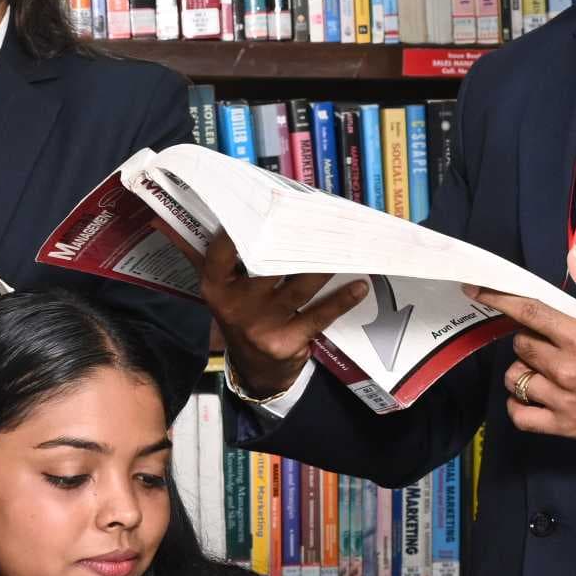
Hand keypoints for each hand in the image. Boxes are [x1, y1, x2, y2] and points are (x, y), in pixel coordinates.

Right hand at [198, 234, 367, 400]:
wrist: (254, 369)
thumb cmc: (244, 315)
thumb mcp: (225, 291)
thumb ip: (224, 259)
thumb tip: (230, 219)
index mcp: (216, 287)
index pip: (222, 252)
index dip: (240, 229)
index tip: (263, 206)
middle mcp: (236, 305)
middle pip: (268, 264)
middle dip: (294, 240)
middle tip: (317, 218)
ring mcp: (261, 325)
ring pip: (299, 286)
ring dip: (325, 265)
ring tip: (344, 244)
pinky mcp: (286, 341)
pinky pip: (319, 315)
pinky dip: (342, 300)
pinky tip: (359, 286)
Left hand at [475, 247, 575, 447]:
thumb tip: (573, 255)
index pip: (529, 314)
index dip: (499, 299)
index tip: (477, 290)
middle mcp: (566, 370)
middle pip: (520, 346)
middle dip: (527, 338)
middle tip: (548, 340)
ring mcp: (562, 401)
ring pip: (516, 379)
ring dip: (522, 370)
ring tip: (543, 368)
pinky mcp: (563, 426)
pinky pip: (520, 416)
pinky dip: (518, 404)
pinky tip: (532, 395)